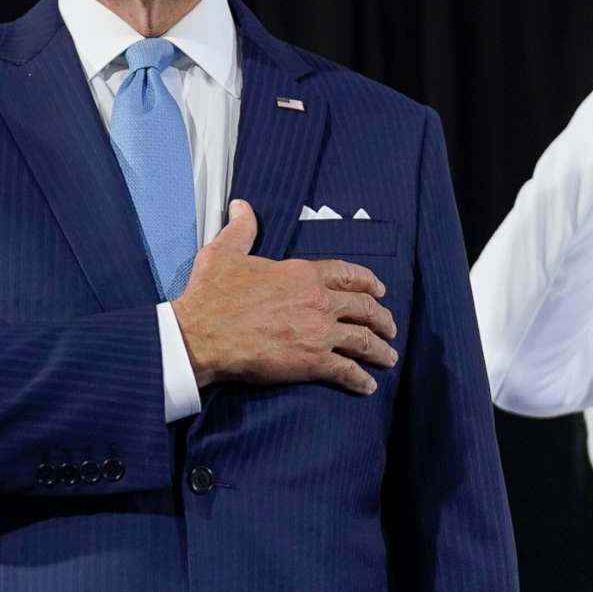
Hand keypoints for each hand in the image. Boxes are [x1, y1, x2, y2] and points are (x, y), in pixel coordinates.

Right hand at [171, 200, 398, 394]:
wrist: (202, 334)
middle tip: (390, 327)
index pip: (347, 274)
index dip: (368, 282)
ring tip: (389, 357)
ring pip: (363, 340)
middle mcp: (318, 300)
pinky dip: (360, 379)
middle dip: (382, 318)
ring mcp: (318, 332)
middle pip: (364, 308)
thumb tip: (241, 206)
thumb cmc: (212, 294)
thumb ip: (242, 228)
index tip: (379, 291)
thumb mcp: (225, 251)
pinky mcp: (312, 361)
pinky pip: (346, 370)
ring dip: (380, 350)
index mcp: (302, 273)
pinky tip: (369, 386)